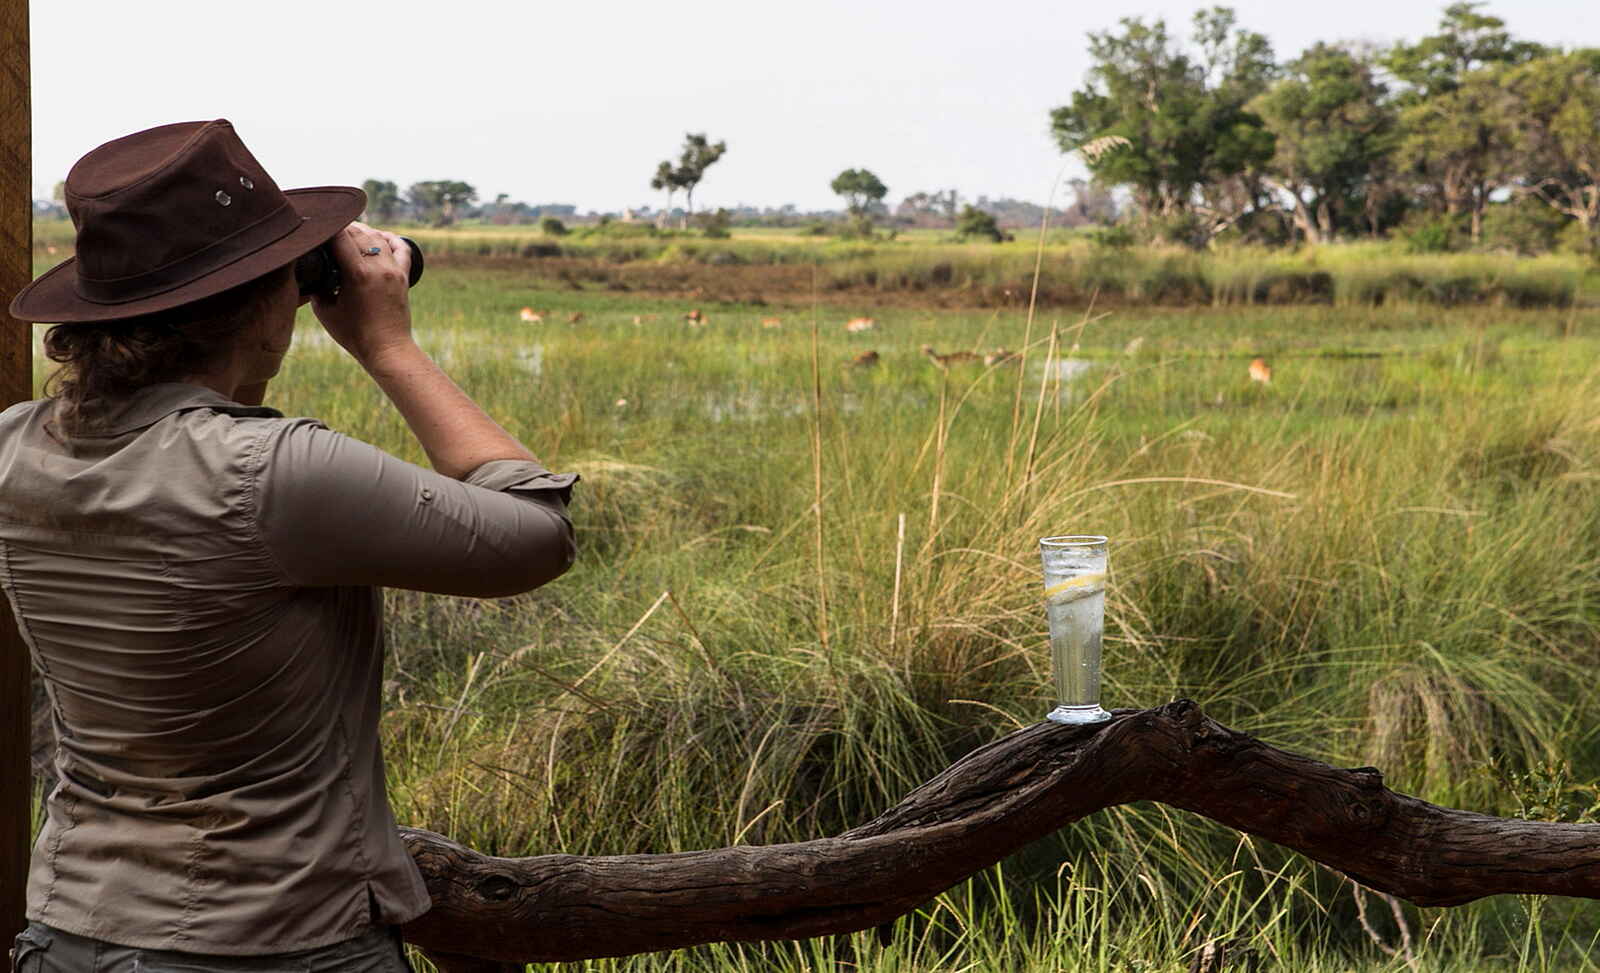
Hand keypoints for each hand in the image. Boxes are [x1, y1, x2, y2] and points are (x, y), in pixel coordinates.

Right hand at [310, 221, 415, 364]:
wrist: (387, 349)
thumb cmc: (354, 335)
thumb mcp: (325, 311)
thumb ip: (316, 287)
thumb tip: (311, 271)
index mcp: (358, 274)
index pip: (339, 237)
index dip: (324, 230)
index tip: (315, 231)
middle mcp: (379, 267)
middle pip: (359, 233)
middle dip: (341, 228)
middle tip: (328, 232)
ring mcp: (394, 270)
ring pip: (378, 237)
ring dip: (362, 231)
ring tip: (348, 233)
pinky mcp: (404, 276)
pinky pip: (401, 248)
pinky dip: (389, 239)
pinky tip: (379, 237)